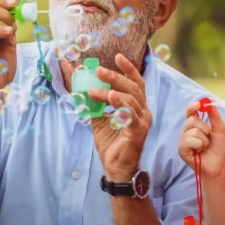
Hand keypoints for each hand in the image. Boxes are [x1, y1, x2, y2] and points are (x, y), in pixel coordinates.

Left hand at [88, 53, 152, 181]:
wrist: (115, 168)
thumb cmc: (111, 144)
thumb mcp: (99, 120)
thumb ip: (94, 104)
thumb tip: (80, 87)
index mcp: (137, 107)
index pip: (136, 83)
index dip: (129, 69)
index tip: (117, 56)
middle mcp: (144, 112)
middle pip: (133, 87)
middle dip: (115, 77)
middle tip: (98, 70)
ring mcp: (143, 121)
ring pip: (130, 99)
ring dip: (110, 91)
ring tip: (92, 90)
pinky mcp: (138, 131)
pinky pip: (130, 114)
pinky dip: (120, 104)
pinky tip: (108, 98)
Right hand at [178, 101, 224, 178]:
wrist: (219, 165)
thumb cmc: (219, 149)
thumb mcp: (220, 129)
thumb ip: (215, 116)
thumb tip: (210, 101)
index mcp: (195, 125)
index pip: (190, 112)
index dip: (192, 107)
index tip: (199, 105)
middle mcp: (187, 131)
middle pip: (192, 119)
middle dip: (205, 128)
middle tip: (208, 137)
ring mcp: (183, 140)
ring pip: (193, 131)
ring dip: (204, 139)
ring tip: (204, 147)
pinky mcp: (181, 150)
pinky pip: (189, 140)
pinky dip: (199, 145)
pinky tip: (199, 151)